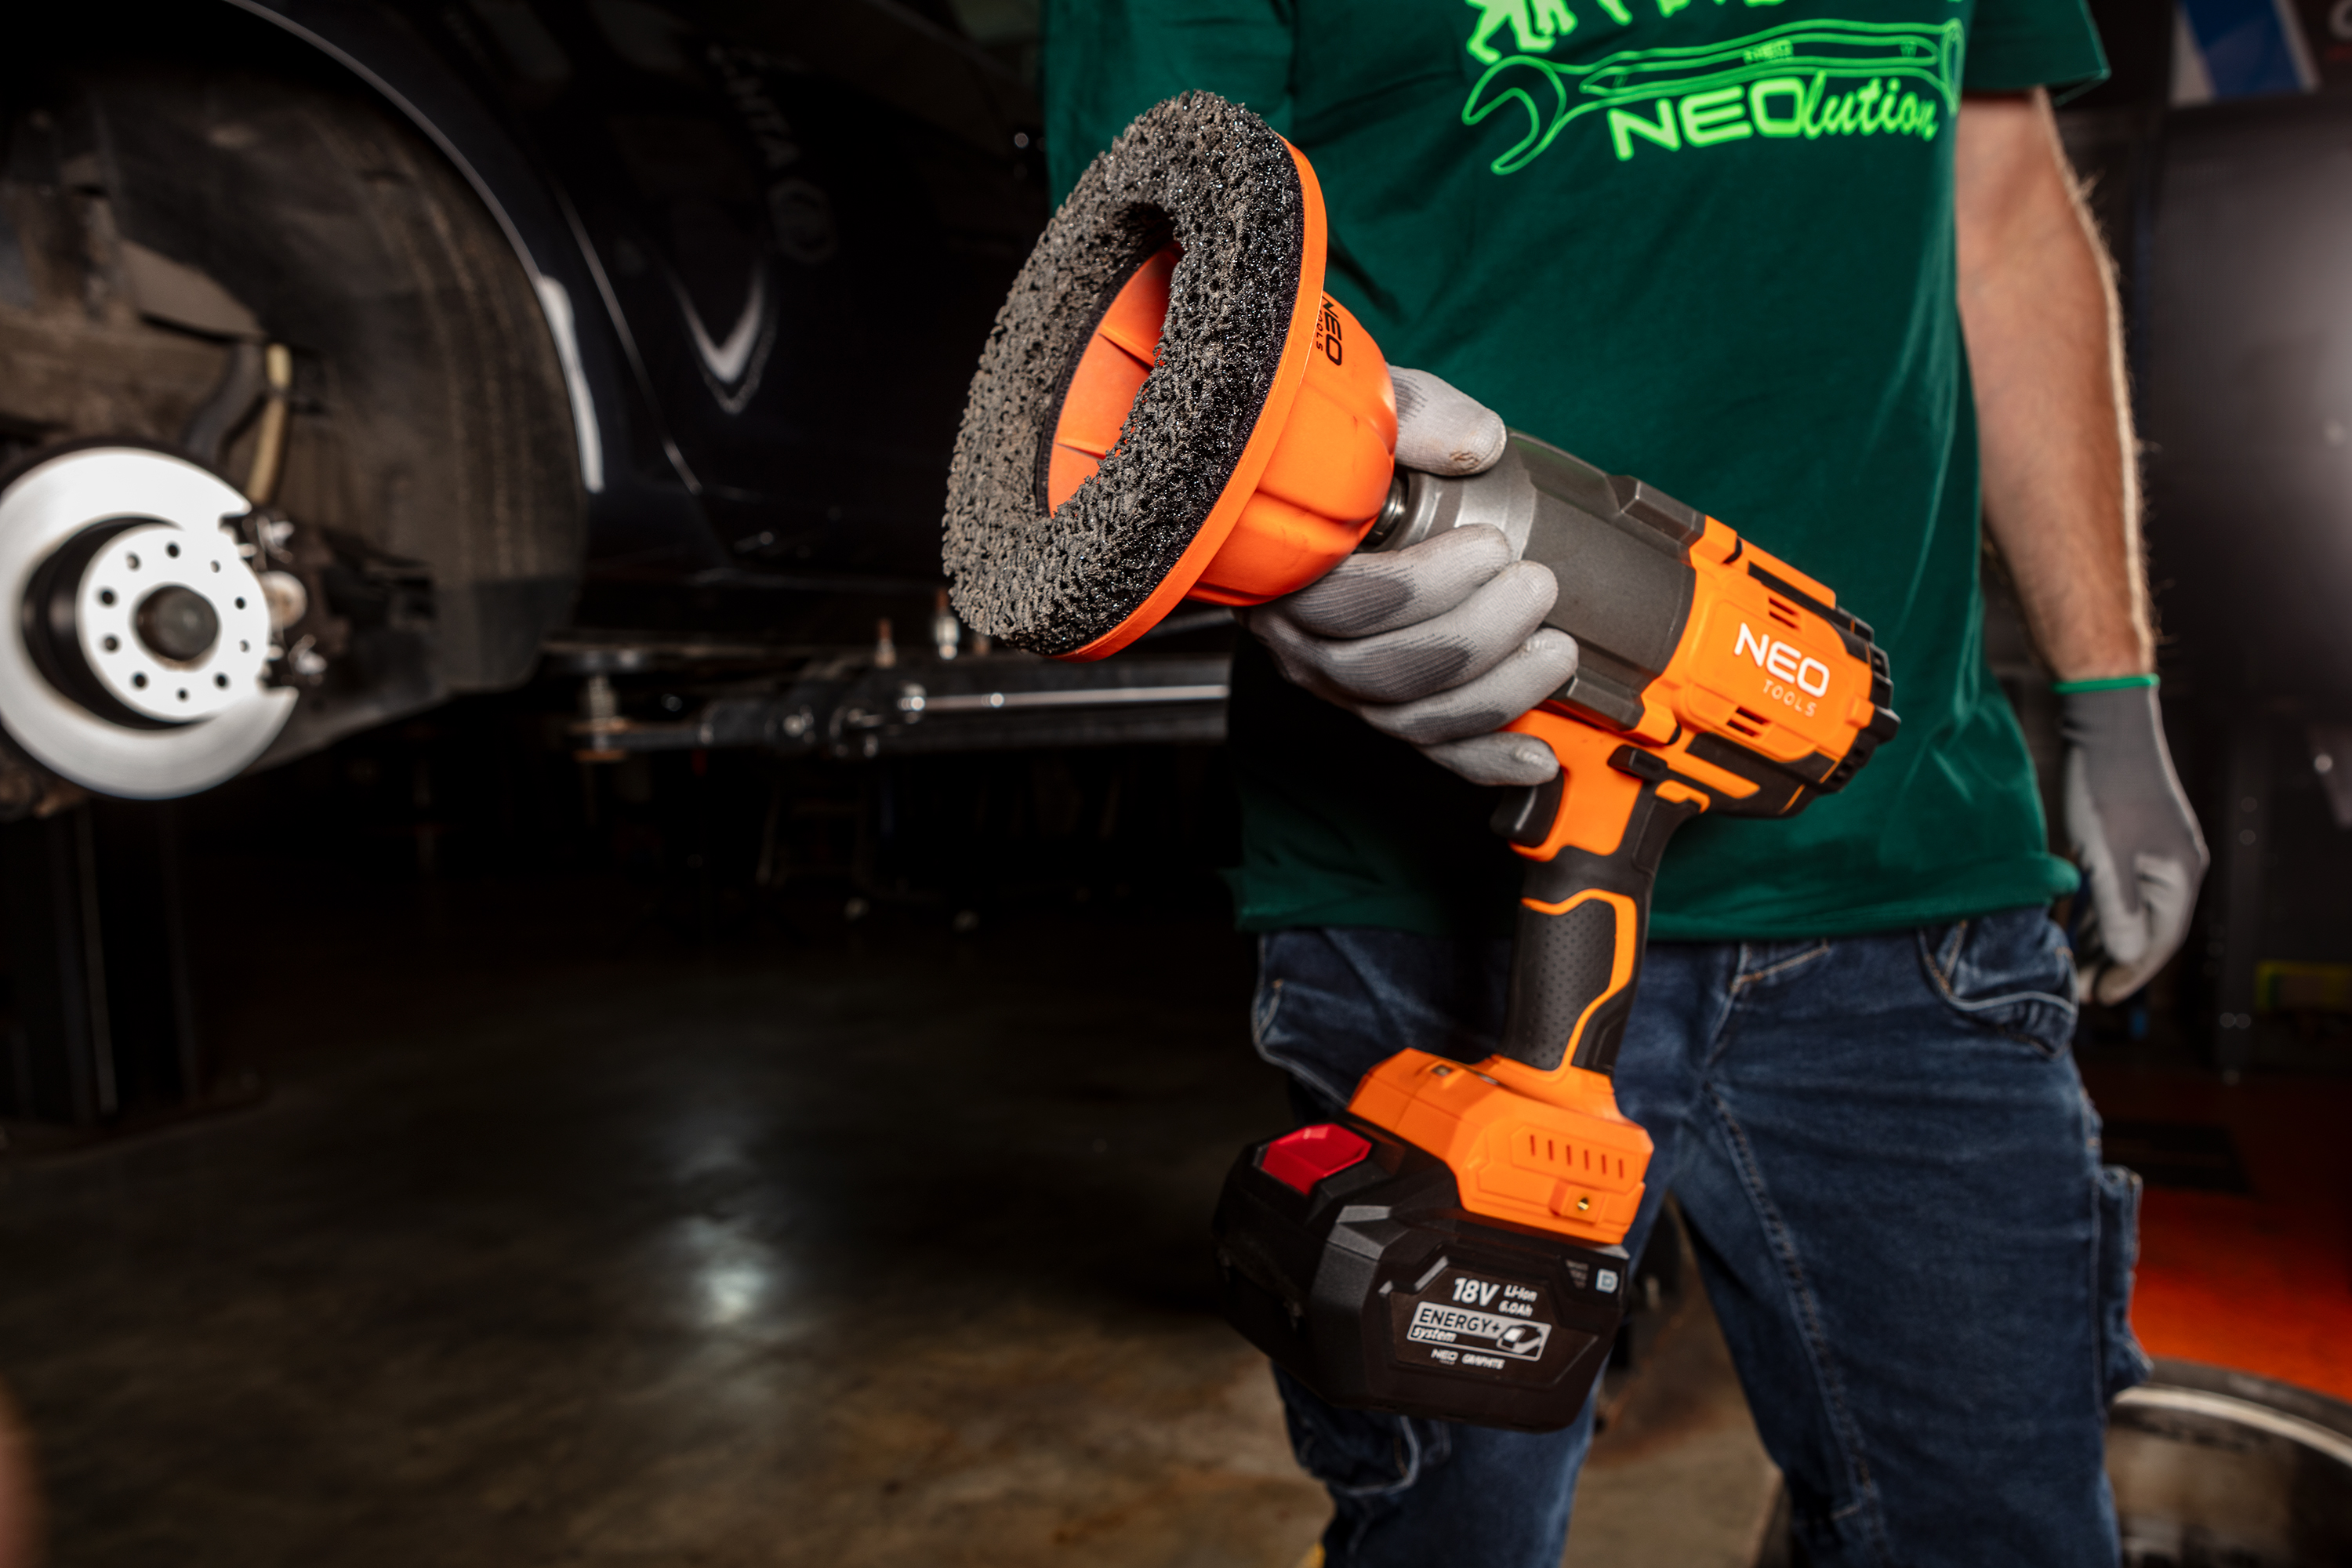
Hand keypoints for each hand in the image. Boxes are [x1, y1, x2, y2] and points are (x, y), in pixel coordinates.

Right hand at [1235, 370, 1574, 785]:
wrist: (1316, 482)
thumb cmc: (1337, 446)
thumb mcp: (1366, 405)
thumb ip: (1413, 414)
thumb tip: (1477, 442)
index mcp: (1286, 569)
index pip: (1342, 603)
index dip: (1422, 586)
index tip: (1491, 544)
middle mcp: (1300, 640)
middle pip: (1380, 670)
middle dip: (1474, 636)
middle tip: (1537, 586)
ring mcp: (1339, 681)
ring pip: (1408, 718)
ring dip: (1493, 694)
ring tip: (1557, 650)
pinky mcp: (1379, 705)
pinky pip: (1427, 749)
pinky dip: (1484, 759)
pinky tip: (1537, 756)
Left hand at [2060, 684, 2208, 1003]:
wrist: (2106, 724)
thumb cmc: (2106, 788)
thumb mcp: (2107, 856)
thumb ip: (2117, 910)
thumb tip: (2125, 958)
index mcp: (2179, 877)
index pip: (2159, 943)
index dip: (2129, 974)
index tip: (2097, 998)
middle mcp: (2175, 869)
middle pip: (2146, 930)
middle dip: (2112, 961)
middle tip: (2078, 989)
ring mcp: (2154, 854)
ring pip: (2130, 910)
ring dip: (2102, 938)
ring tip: (2073, 966)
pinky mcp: (2132, 840)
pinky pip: (2119, 888)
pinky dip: (2098, 910)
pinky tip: (2074, 926)